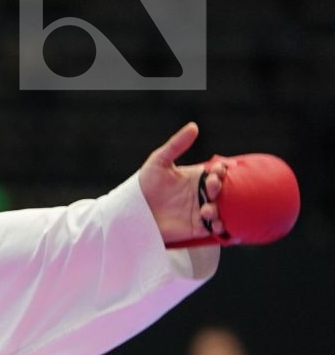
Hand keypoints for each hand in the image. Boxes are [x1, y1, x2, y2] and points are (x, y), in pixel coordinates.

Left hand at [138, 123, 227, 244]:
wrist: (131, 211)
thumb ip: (176, 145)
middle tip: (211, 185)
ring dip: (220, 209)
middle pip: (223, 190)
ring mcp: (200, 211)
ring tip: (206, 210)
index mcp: (197, 177)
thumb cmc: (144, 184)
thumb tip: (194, 126)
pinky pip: (215, 228)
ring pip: (222, 209)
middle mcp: (202, 193)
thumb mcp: (159, 162)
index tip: (216, 169)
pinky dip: (220, 226)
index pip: (218, 172)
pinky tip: (214, 223)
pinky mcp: (196, 228)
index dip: (221, 170)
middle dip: (221, 187)